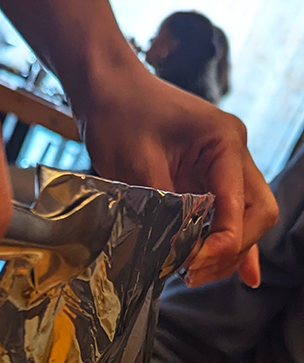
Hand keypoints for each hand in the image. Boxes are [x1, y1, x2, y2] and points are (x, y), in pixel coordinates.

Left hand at [79, 64, 277, 287]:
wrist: (106, 87)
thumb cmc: (120, 114)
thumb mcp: (137, 164)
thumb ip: (163, 205)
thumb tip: (178, 247)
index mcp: (224, 142)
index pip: (240, 204)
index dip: (222, 241)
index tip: (193, 264)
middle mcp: (233, 154)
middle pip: (256, 213)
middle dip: (231, 249)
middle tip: (192, 273)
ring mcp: (222, 165)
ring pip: (245, 217)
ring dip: (227, 250)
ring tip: (196, 276)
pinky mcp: (204, 176)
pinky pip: (227, 213)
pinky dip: (229, 241)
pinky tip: (242, 272)